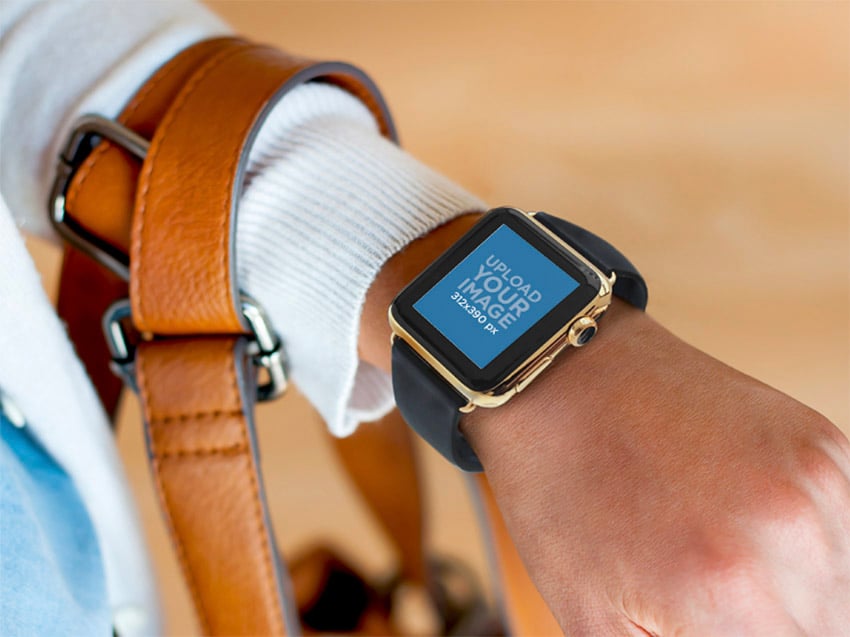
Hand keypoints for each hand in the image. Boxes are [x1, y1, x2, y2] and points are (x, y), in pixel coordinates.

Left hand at [360, 216, 849, 634]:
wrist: (563, 379)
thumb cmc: (561, 493)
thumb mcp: (594, 617)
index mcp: (728, 594)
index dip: (730, 635)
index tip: (705, 620)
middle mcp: (788, 536)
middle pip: (820, 627)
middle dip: (764, 621)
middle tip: (701, 589)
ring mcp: (812, 480)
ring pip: (838, 582)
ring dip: (793, 587)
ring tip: (713, 547)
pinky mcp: (822, 442)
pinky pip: (840, 523)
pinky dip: (804, 536)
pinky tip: (737, 511)